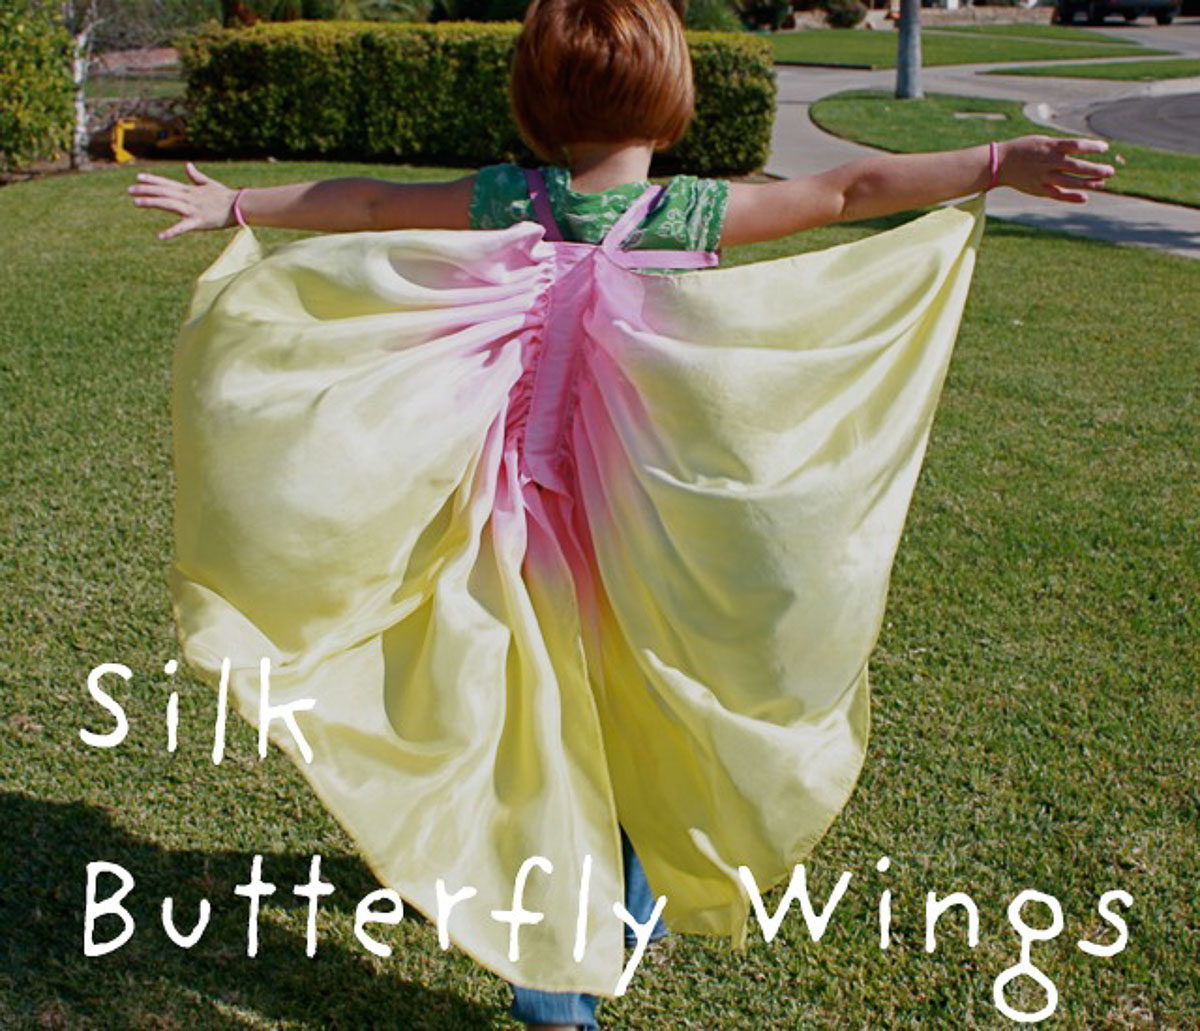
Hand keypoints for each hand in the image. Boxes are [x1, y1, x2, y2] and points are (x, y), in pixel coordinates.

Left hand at [127, 162, 238, 239]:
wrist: (240, 205)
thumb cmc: (226, 196)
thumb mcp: (209, 184)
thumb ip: (196, 176)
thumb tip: (187, 165)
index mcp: (190, 190)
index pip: (167, 183)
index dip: (152, 180)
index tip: (138, 177)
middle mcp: (188, 198)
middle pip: (163, 192)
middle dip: (146, 190)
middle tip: (129, 190)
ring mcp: (192, 209)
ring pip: (168, 204)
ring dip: (152, 202)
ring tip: (137, 203)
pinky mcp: (199, 222)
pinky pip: (183, 227)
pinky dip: (172, 231)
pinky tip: (160, 236)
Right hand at [996, 136, 1115, 203]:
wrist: (1000, 163)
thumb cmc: (1025, 149)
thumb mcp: (1043, 142)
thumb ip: (1061, 147)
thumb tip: (1083, 150)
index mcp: (1050, 147)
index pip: (1076, 146)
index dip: (1092, 147)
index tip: (1105, 148)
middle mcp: (1048, 162)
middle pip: (1077, 167)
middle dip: (1095, 169)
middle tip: (1111, 171)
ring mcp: (1043, 177)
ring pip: (1070, 182)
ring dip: (1088, 183)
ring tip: (1102, 183)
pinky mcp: (1038, 189)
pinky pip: (1058, 194)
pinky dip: (1071, 197)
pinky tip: (1084, 198)